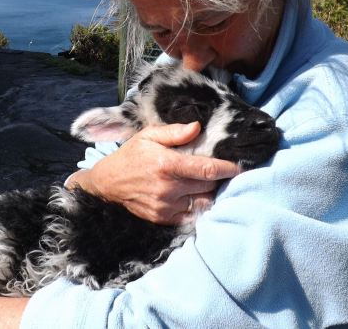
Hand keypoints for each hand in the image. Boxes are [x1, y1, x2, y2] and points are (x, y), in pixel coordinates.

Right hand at [67, 122, 242, 224]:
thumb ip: (174, 132)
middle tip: (219, 171)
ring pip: (201, 200)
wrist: (108, 183)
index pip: (206, 169)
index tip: (239, 167)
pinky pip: (191, 214)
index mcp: (167, 165)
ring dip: (208, 192)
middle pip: (208, 186)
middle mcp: (168, 188)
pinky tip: (196, 196)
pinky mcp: (163, 218)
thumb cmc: (130, 156)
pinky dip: (198, 205)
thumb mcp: (148, 136)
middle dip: (217, 178)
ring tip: (206, 183)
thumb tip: (197, 128)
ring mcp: (166, 206)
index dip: (226, 168)